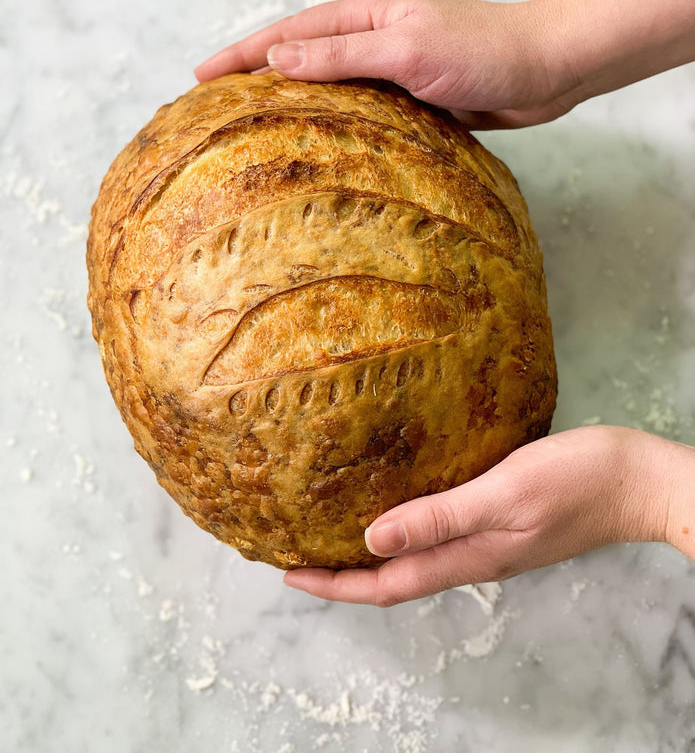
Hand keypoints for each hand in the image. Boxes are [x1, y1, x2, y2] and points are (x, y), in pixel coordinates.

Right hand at [195, 0, 694, 127]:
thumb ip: (344, 56)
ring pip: (327, 86)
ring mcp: (390, 68)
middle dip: (255, 76)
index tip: (199, 76)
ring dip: (291, 102)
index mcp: (365, 14)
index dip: (241, 54)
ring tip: (254, 129)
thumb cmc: (484, 51)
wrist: (544, 70)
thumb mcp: (407, 50)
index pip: (287, 34)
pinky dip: (332, 123)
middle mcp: (372, 38)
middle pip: (299, 57)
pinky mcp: (409, 97)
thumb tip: (278, 60)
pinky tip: (318, 144)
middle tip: (216, 105)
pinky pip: (358, 110)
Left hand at [283, 426, 694, 605]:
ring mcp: (488, 538)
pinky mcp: (500, 517)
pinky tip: (396, 501)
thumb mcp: (504, 492)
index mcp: (469, 556)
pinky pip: (439, 531)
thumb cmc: (577, 481)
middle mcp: (472, 554)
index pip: (387, 584)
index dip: (336, 583)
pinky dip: (405, 526)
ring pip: (415, 557)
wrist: (637, 481)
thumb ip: (441, 518)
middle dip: (344, 572)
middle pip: (395, 577)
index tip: (289, 572)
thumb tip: (374, 539)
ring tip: (333, 530)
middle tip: (298, 554)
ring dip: (371, 551)